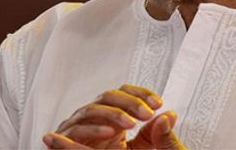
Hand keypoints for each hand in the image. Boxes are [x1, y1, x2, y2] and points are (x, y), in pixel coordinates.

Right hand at [42, 84, 185, 148]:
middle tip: (148, 113)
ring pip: (92, 109)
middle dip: (129, 102)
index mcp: (109, 113)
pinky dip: (93, 130)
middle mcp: (92, 115)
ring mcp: (76, 124)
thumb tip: (170, 115)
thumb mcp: (137, 149)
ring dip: (112, 114)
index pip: (123, 92)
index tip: (158, 103)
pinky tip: (110, 133)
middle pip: (108, 95)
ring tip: (131, 123)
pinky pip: (77, 130)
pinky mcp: (65, 138)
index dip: (140, 94)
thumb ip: (152, 134)